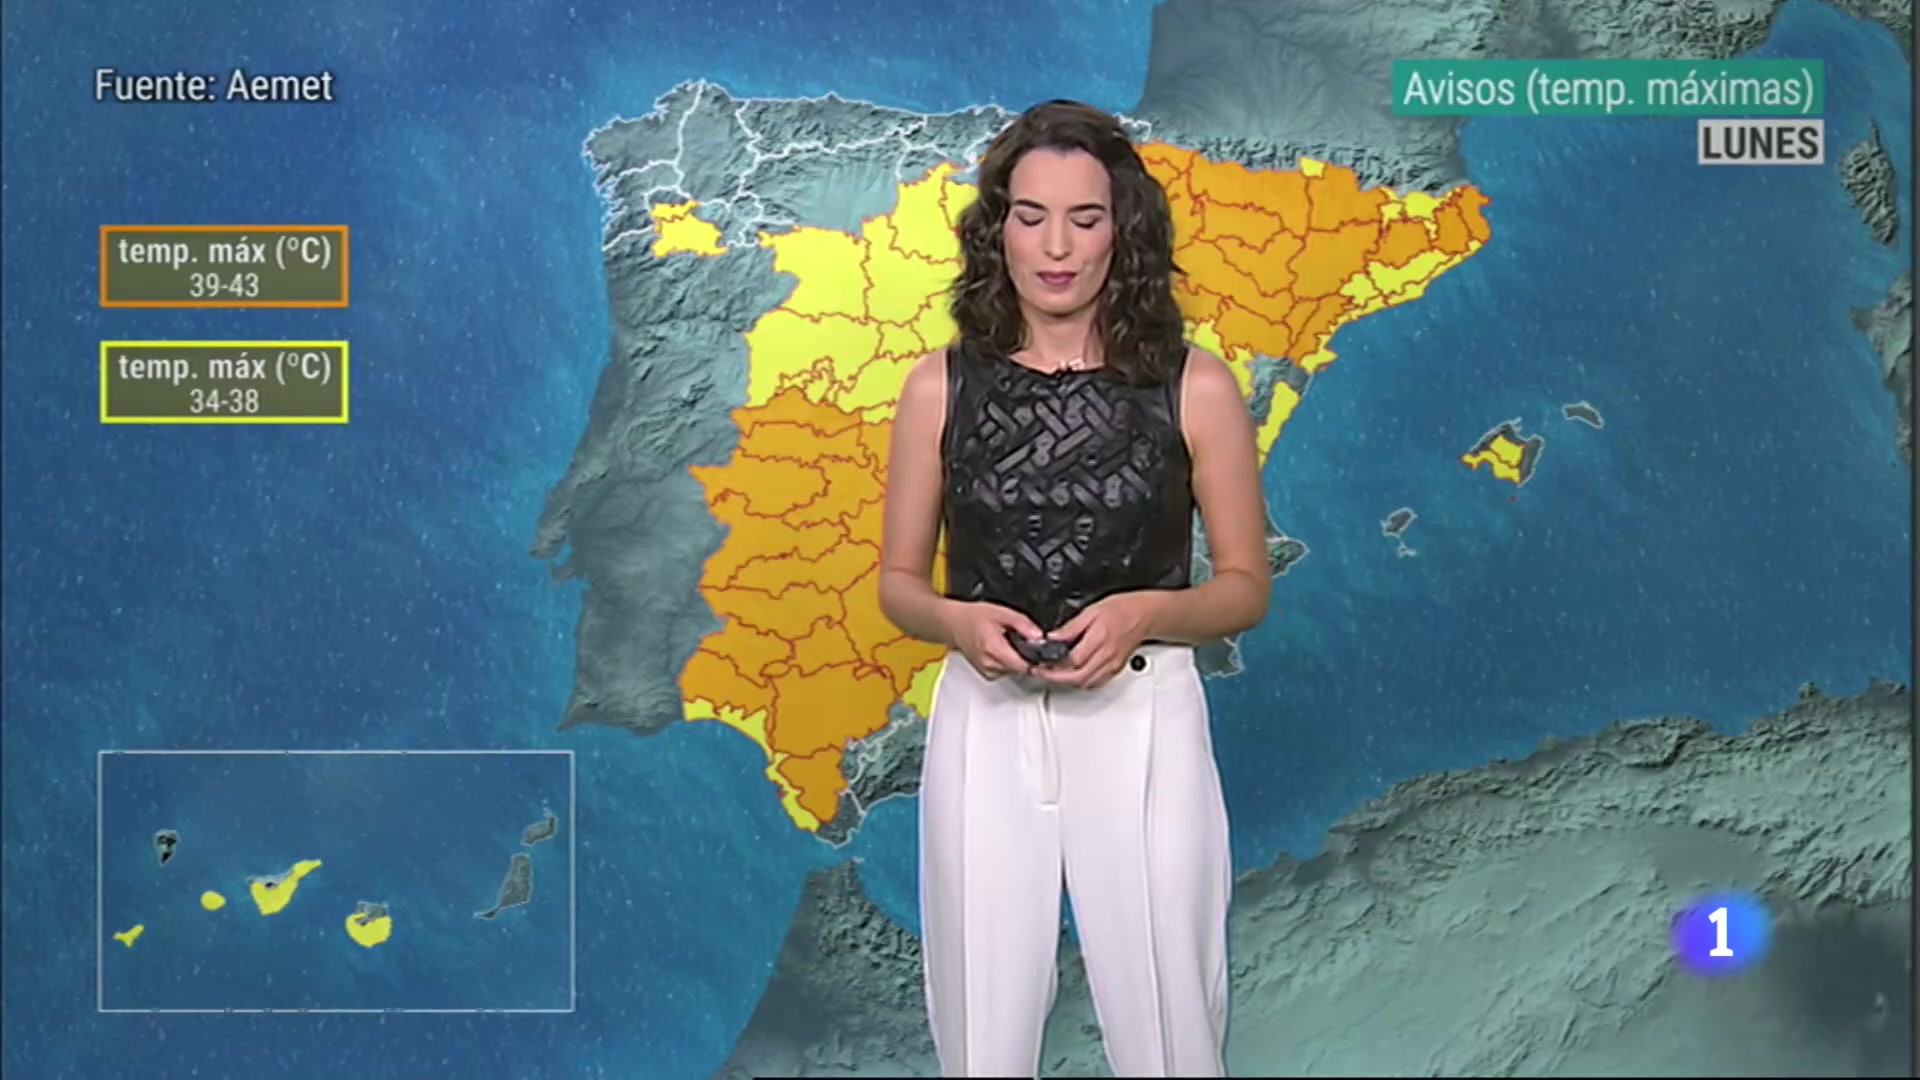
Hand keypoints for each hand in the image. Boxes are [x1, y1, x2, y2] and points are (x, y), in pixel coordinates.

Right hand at [942, 601, 1043, 679]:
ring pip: (1014, 671)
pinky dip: (1008, 662)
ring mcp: (987, 671)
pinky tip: (1003, 649)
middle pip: (1020, 669)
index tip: (1041, 652)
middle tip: (1024, 641)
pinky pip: (1006, 671)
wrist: (952, 624)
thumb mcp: (1001, 612)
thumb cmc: (972, 617)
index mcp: (994, 649)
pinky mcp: (986, 674)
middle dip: (1026, 657)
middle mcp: (990, 664)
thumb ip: (1022, 624)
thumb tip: (1039, 635)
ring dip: (1017, 659)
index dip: (1036, 660)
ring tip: (1010, 643)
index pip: (1024, 666)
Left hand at [1032, 592, 1161, 689]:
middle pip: (1078, 677)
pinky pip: (1095, 682)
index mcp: (1100, 638)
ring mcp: (1112, 665)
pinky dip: (1081, 681)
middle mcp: (1107, 656)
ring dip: (1067, 682)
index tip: (1041, 662)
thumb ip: (1071, 627)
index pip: (1073, 660)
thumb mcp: (1091, 610)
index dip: (1054, 664)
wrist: (1145, 615)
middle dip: (1056, 678)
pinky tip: (1073, 674)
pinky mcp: (1115, 670)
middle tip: (1042, 672)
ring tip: (1054, 673)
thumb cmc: (1122, 609)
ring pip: (1085, 683)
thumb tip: (1052, 637)